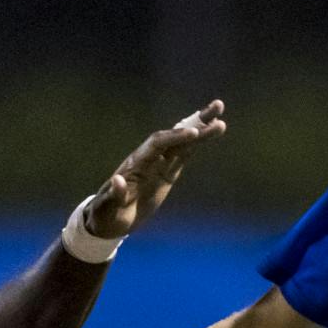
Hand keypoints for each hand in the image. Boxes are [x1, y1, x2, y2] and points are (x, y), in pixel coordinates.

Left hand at [82, 101, 227, 239]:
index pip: (158, 144)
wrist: (109, 219)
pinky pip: (184, 155)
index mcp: (136, 164)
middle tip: (218, 107)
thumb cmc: (106, 214)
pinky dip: (197, 145)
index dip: (175, 138)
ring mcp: (159, 165)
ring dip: (202, 130)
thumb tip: (118, 181)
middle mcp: (149, 158)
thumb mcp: (108, 208)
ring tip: (222, 120)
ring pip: (183, 143)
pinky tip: (212, 133)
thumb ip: (115, 195)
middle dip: (195, 122)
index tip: (194, 134)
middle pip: (174, 135)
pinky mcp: (166, 173)